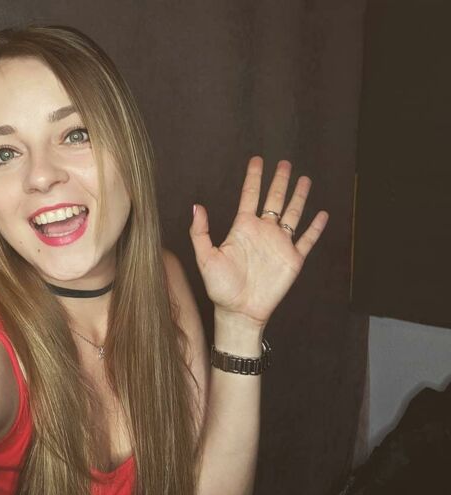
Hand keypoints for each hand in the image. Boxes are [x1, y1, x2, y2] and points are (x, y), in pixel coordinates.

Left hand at [189, 156, 328, 327]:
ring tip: (305, 179)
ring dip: (299, 197)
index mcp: (243, 228)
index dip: (254, 176)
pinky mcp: (293, 259)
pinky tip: (322, 214)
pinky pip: (307, 239)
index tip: (257, 160)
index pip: (250, 195)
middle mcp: (262, 232)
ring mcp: (279, 244)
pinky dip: (315, 227)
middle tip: (285, 163)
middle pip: (274, 199)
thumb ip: (200, 232)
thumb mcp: (205, 258)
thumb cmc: (220, 287)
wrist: (239, 311)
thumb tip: (196, 206)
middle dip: (280, 181)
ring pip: (293, 214)